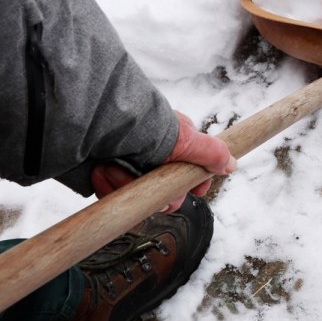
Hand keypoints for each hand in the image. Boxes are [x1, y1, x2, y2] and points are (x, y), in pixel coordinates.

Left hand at [90, 111, 236, 211]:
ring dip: (125, 185)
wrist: (90, 123)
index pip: (189, 175)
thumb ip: (211, 153)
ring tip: (112, 165)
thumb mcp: (183, 137)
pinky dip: (106, 186)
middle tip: (145, 178)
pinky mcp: (103, 175)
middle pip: (164, 193)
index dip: (190, 186)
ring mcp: (127, 166)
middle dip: (155, 190)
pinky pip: (112, 197)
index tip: (193, 191)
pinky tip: (100, 170)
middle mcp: (151, 156)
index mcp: (173, 144)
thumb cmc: (139, 125)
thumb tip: (232, 164)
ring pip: (138, 197)